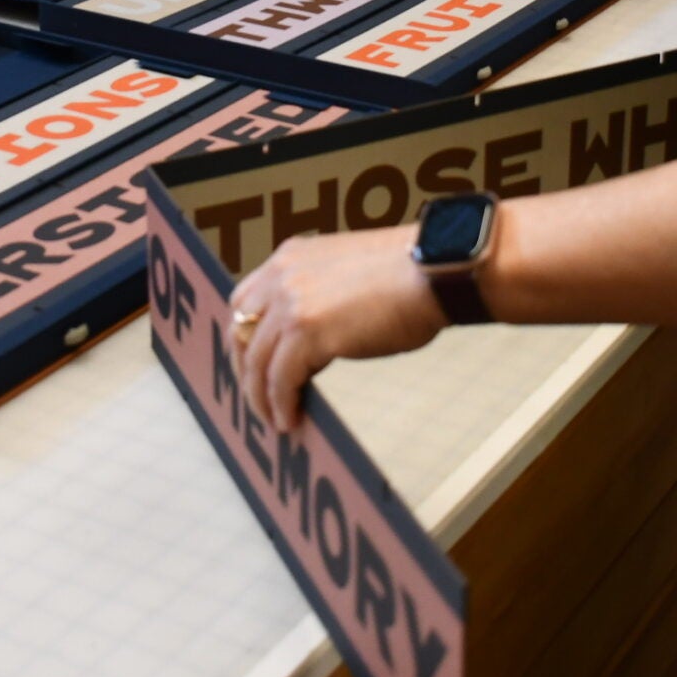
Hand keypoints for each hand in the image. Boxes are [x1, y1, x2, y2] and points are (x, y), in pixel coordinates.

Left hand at [230, 227, 448, 432]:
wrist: (436, 271)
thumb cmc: (410, 276)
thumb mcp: (347, 274)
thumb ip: (319, 297)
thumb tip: (310, 343)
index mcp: (291, 257)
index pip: (245, 301)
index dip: (244, 337)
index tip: (252, 364)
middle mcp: (282, 275)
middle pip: (240, 332)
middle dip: (245, 370)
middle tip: (257, 398)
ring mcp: (291, 302)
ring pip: (256, 361)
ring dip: (261, 397)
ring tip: (274, 419)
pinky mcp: (306, 331)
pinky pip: (279, 380)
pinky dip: (280, 404)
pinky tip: (290, 419)